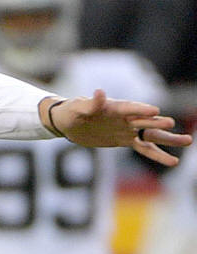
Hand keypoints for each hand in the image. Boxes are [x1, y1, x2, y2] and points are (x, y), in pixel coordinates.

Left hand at [42, 89, 191, 165]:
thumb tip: (99, 92)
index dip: (140, 109)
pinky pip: (144, 148)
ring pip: (150, 134)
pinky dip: (157, 154)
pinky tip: (173, 161)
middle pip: (145, 121)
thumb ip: (90, 103)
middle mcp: (124, 118)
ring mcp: (127, 129)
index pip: (129, 108)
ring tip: (187, 140)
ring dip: (167, 138)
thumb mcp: (77, 108)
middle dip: (157, 123)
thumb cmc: (71, 111)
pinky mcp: (125, 141)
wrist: (68, 123)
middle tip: (171, 123)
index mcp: (113, 107)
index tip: (155, 111)